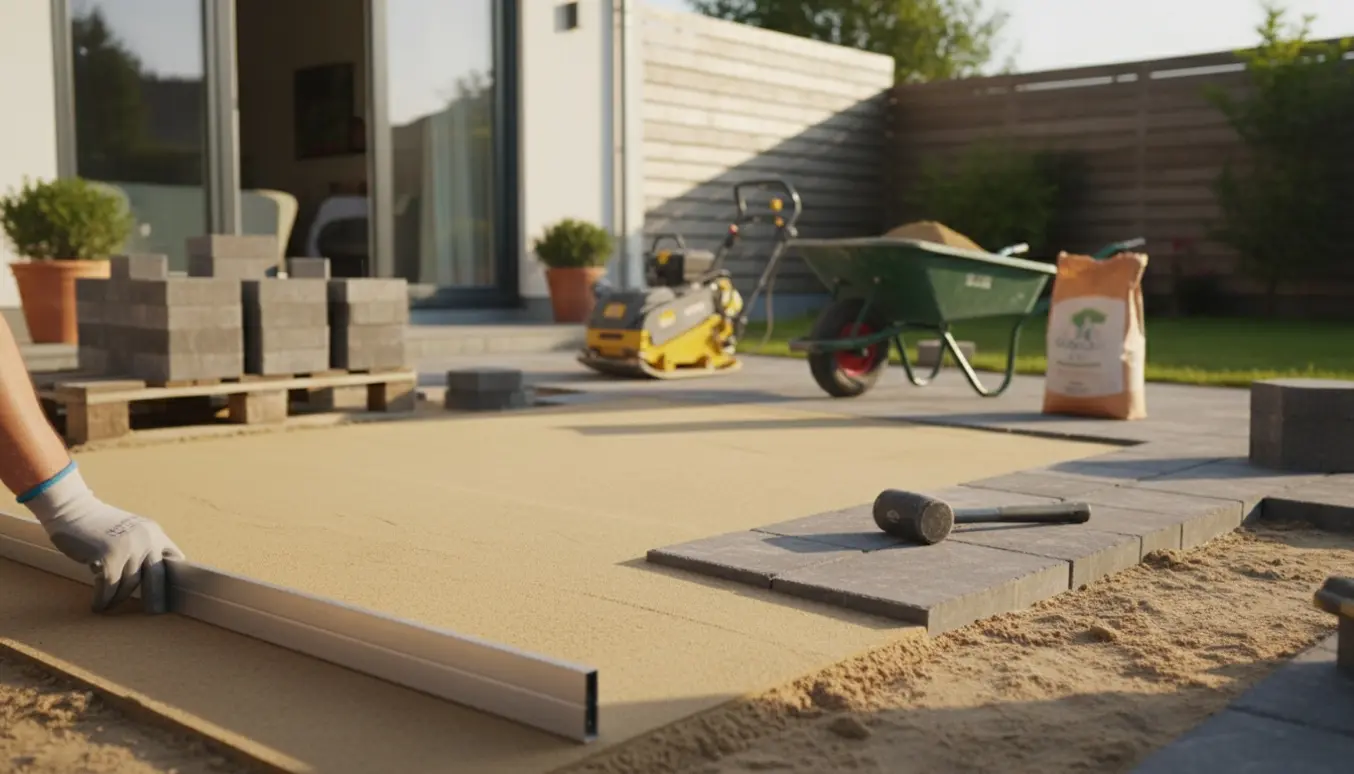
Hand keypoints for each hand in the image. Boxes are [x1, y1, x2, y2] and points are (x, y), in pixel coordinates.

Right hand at [22, 465, 184, 613]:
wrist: (73, 511)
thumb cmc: (99, 524)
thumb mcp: (131, 531)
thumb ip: (144, 547)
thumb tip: (152, 576)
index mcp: (155, 533)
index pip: (174, 558)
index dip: (174, 577)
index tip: (174, 594)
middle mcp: (146, 540)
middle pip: (158, 577)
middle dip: (157, 598)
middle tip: (155, 613)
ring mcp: (128, 548)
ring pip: (130, 585)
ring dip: (118, 599)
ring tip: (110, 606)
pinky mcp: (108, 557)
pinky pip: (109, 587)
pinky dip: (103, 600)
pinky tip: (98, 605)